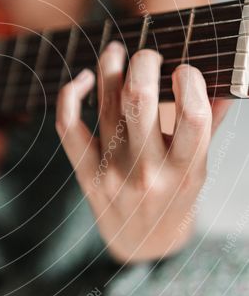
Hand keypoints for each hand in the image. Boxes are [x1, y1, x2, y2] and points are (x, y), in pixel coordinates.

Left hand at [55, 41, 229, 264]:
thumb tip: (226, 83)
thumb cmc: (175, 199)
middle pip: (140, 101)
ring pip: (106, 105)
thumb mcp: (199, 170)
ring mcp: (113, 172)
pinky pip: (69, 128)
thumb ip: (210, 127)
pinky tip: (85, 78)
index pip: (194, 117)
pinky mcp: (86, 173)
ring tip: (117, 50)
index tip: (186, 70)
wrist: (140, 245)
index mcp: (185, 171)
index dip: (191, 81)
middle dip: (144, 63)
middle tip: (149, 55)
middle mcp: (147, 171)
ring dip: (111, 67)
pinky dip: (71, 96)